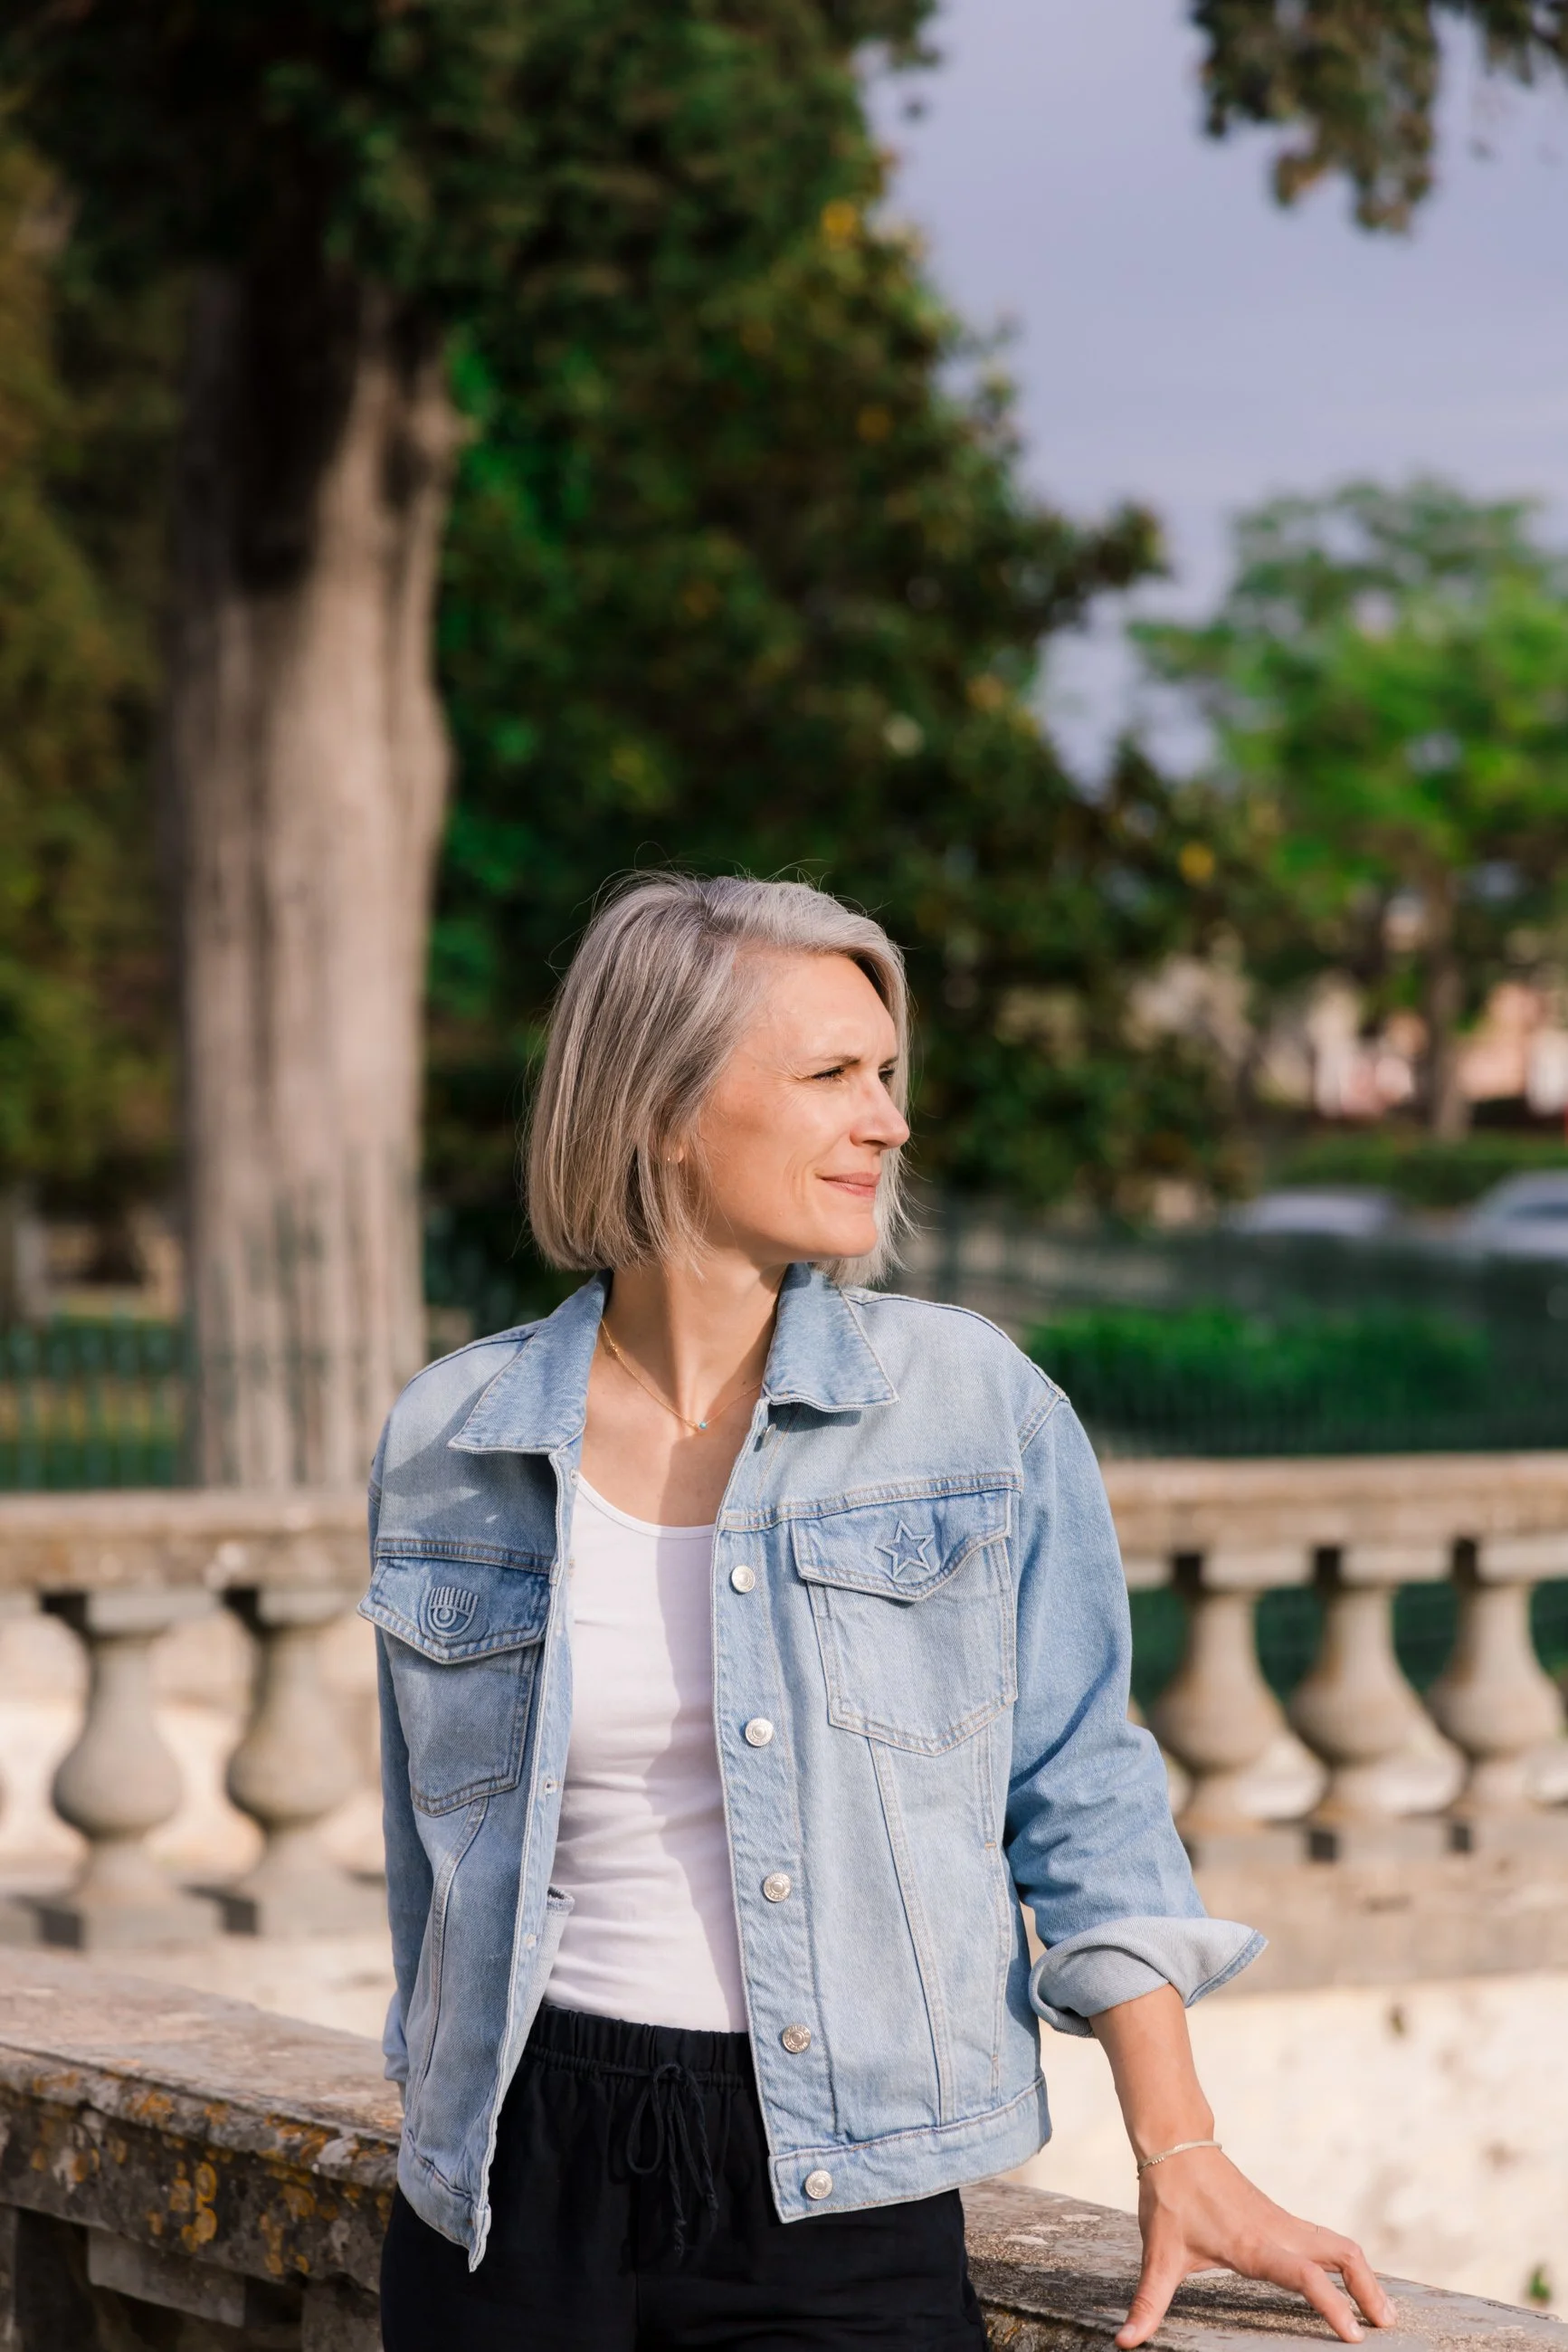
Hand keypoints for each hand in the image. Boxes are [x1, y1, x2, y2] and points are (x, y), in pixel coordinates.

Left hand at [1117, 2145, 1396, 2349]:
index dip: (1332, 2304)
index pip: (1304, 2275)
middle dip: (1369, 2289)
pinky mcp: (1281, 2218)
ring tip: (1382, 2312)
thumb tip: (1124, 2342)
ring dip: (1364, 2274)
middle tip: (1386, 2325)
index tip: (1354, 2336)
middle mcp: (1278, 2231)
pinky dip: (1347, 2260)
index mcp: (1254, 2244)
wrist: (1176, 2146)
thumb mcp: (1159, 2254)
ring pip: (1338, 2243)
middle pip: (1342, 2253)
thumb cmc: (1169, 2199)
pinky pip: (1325, 2238)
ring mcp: (1283, 2222)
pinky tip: (1351, 2282)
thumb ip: (1148, 2302)